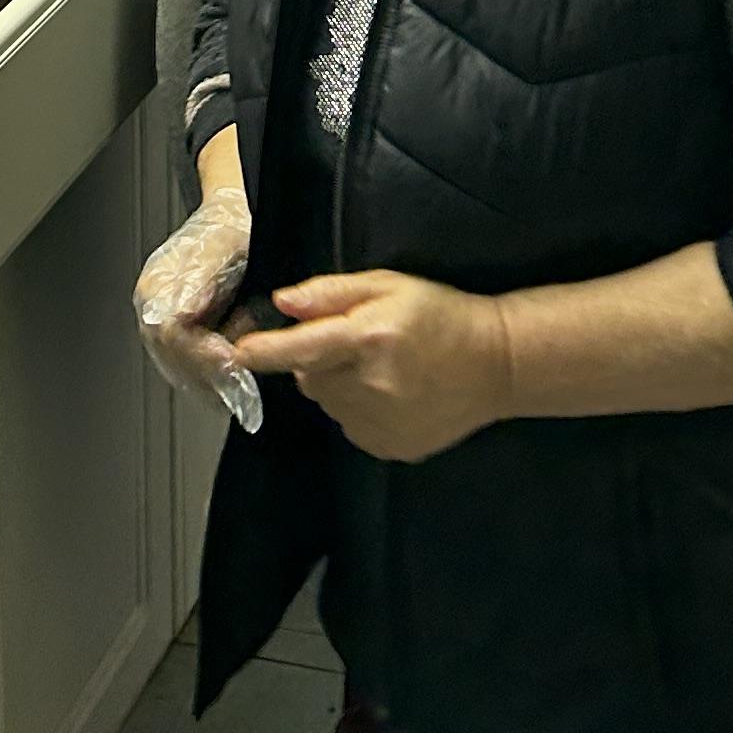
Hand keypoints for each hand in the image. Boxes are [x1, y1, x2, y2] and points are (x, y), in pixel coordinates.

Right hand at [135, 183, 258, 425]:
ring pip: (175, 364)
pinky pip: (182, 362)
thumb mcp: (221, 248)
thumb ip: (200, 280)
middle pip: (169, 355)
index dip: (200, 352)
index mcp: (157, 284)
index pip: (169, 333)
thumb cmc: (229, 230)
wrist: (231, 219)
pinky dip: (205, 375)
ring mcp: (160, 318)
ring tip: (235, 386)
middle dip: (205, 371)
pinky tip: (226, 380)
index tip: (229, 360)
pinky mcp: (176, 328)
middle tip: (237, 383)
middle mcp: (152, 304)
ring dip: (206, 379)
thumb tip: (183, 313)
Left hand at [248, 270, 514, 463]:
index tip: (236, 352)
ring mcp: (380, 423)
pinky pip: (351, 426)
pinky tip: (392, 393)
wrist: (496, 364)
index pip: (301, 348)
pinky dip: (359, 410)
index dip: (264, 352)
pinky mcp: (389, 447)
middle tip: (357, 343)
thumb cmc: (441, 315)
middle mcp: (370, 384)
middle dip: (319, 361)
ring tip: (382, 368)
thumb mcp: (390, 286)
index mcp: (369, 337)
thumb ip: (332, 293)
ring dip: (339, 385)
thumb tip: (283, 303)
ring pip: (328, 404)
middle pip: (310, 378)